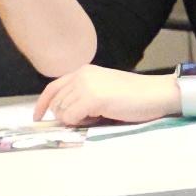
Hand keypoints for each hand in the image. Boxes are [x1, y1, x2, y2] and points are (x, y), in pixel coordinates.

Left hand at [34, 65, 175, 126]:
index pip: (52, 87)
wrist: (157, 93)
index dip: (42, 104)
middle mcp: (81, 75)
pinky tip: (99, 118)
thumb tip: (64, 112)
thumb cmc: (137, 95)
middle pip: (56, 103)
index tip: (38, 117)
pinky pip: (71, 118)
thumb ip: (83, 93)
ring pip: (62, 112)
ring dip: (76, 120)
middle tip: (89, 119)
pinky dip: (81, 123)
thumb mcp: (104, 88)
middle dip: (66, 116)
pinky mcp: (92, 98)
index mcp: (84, 71)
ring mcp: (85, 86)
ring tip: (97, 116)